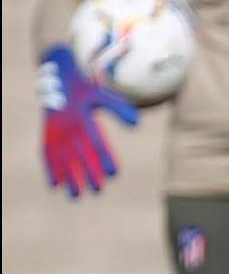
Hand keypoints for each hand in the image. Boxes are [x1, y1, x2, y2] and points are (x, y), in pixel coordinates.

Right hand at [38, 44, 139, 197]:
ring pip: (63, 160)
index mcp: (84, 119)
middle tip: (99, 190)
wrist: (57, 77)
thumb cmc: (84, 90)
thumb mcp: (102, 95)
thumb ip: (119, 108)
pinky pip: (47, 156)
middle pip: (80, 156)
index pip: (97, 144)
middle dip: (89, 174)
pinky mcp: (47, 135)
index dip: (105, 159)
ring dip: (69, 178)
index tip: (115, 174)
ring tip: (77, 196)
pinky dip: (50, 170)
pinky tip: (55, 186)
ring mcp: (56, 133)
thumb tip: (137, 124)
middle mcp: (68, 128)